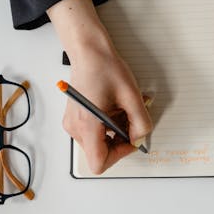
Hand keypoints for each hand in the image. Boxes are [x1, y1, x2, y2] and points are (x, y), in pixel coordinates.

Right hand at [48, 0, 152, 173]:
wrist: (88, 51)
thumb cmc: (105, 68)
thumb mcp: (132, 96)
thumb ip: (140, 123)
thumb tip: (140, 138)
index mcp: (87, 124)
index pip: (99, 162)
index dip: (119, 156)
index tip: (130, 139)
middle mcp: (75, 128)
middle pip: (100, 153)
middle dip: (120, 140)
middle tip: (131, 120)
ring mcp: (73, 124)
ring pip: (99, 143)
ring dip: (115, 131)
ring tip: (123, 109)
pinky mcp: (75, 119)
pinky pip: (95, 132)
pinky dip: (108, 125)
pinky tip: (115, 107)